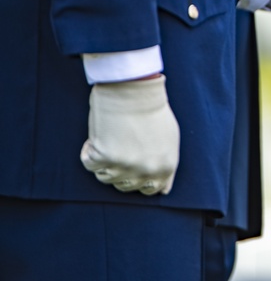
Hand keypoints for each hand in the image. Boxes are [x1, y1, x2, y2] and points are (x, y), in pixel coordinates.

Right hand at [80, 74, 179, 194]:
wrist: (134, 89)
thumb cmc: (152, 111)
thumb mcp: (170, 140)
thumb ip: (166, 166)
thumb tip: (163, 191)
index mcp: (165, 167)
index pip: (151, 189)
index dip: (140, 177)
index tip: (133, 163)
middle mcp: (146, 171)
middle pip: (126, 186)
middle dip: (122, 169)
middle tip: (122, 145)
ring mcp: (124, 167)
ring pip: (106, 178)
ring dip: (105, 160)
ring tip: (113, 137)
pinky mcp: (103, 158)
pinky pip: (89, 164)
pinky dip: (89, 150)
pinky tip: (100, 134)